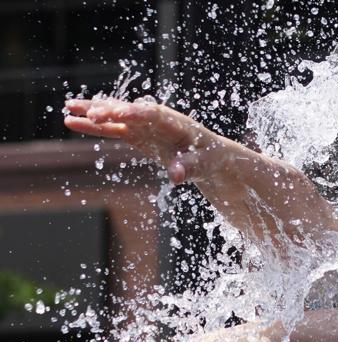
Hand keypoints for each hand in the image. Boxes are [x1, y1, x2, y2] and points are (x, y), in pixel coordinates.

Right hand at [64, 98, 230, 183]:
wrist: (208, 155)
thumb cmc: (208, 158)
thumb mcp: (202, 165)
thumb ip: (188, 168)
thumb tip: (175, 176)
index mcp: (175, 123)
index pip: (154, 115)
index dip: (137, 113)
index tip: (120, 113)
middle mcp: (157, 119)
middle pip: (130, 111)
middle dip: (111, 111)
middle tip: (90, 113)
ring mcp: (144, 125)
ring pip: (116, 115)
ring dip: (94, 112)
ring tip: (69, 108)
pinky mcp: (137, 133)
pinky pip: (112, 128)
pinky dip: (94, 125)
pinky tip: (71, 121)